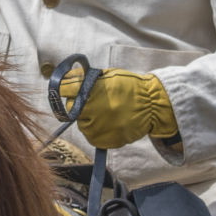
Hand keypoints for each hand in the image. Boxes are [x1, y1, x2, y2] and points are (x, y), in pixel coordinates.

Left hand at [56, 67, 178, 149]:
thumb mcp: (108, 75)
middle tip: (95, 103)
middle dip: (80, 105)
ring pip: (82, 125)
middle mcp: (92, 109)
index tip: (68, 90)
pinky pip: (93, 137)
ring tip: (106, 113)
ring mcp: (98, 126)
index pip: (64, 89)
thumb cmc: (130, 87)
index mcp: (92, 90)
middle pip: (71, 109)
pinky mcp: (105, 140)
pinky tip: (110, 123)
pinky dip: (98, 131)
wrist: (152, 104)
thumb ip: (86, 78)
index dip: (66, 89)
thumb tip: (65, 78)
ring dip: (89, 119)